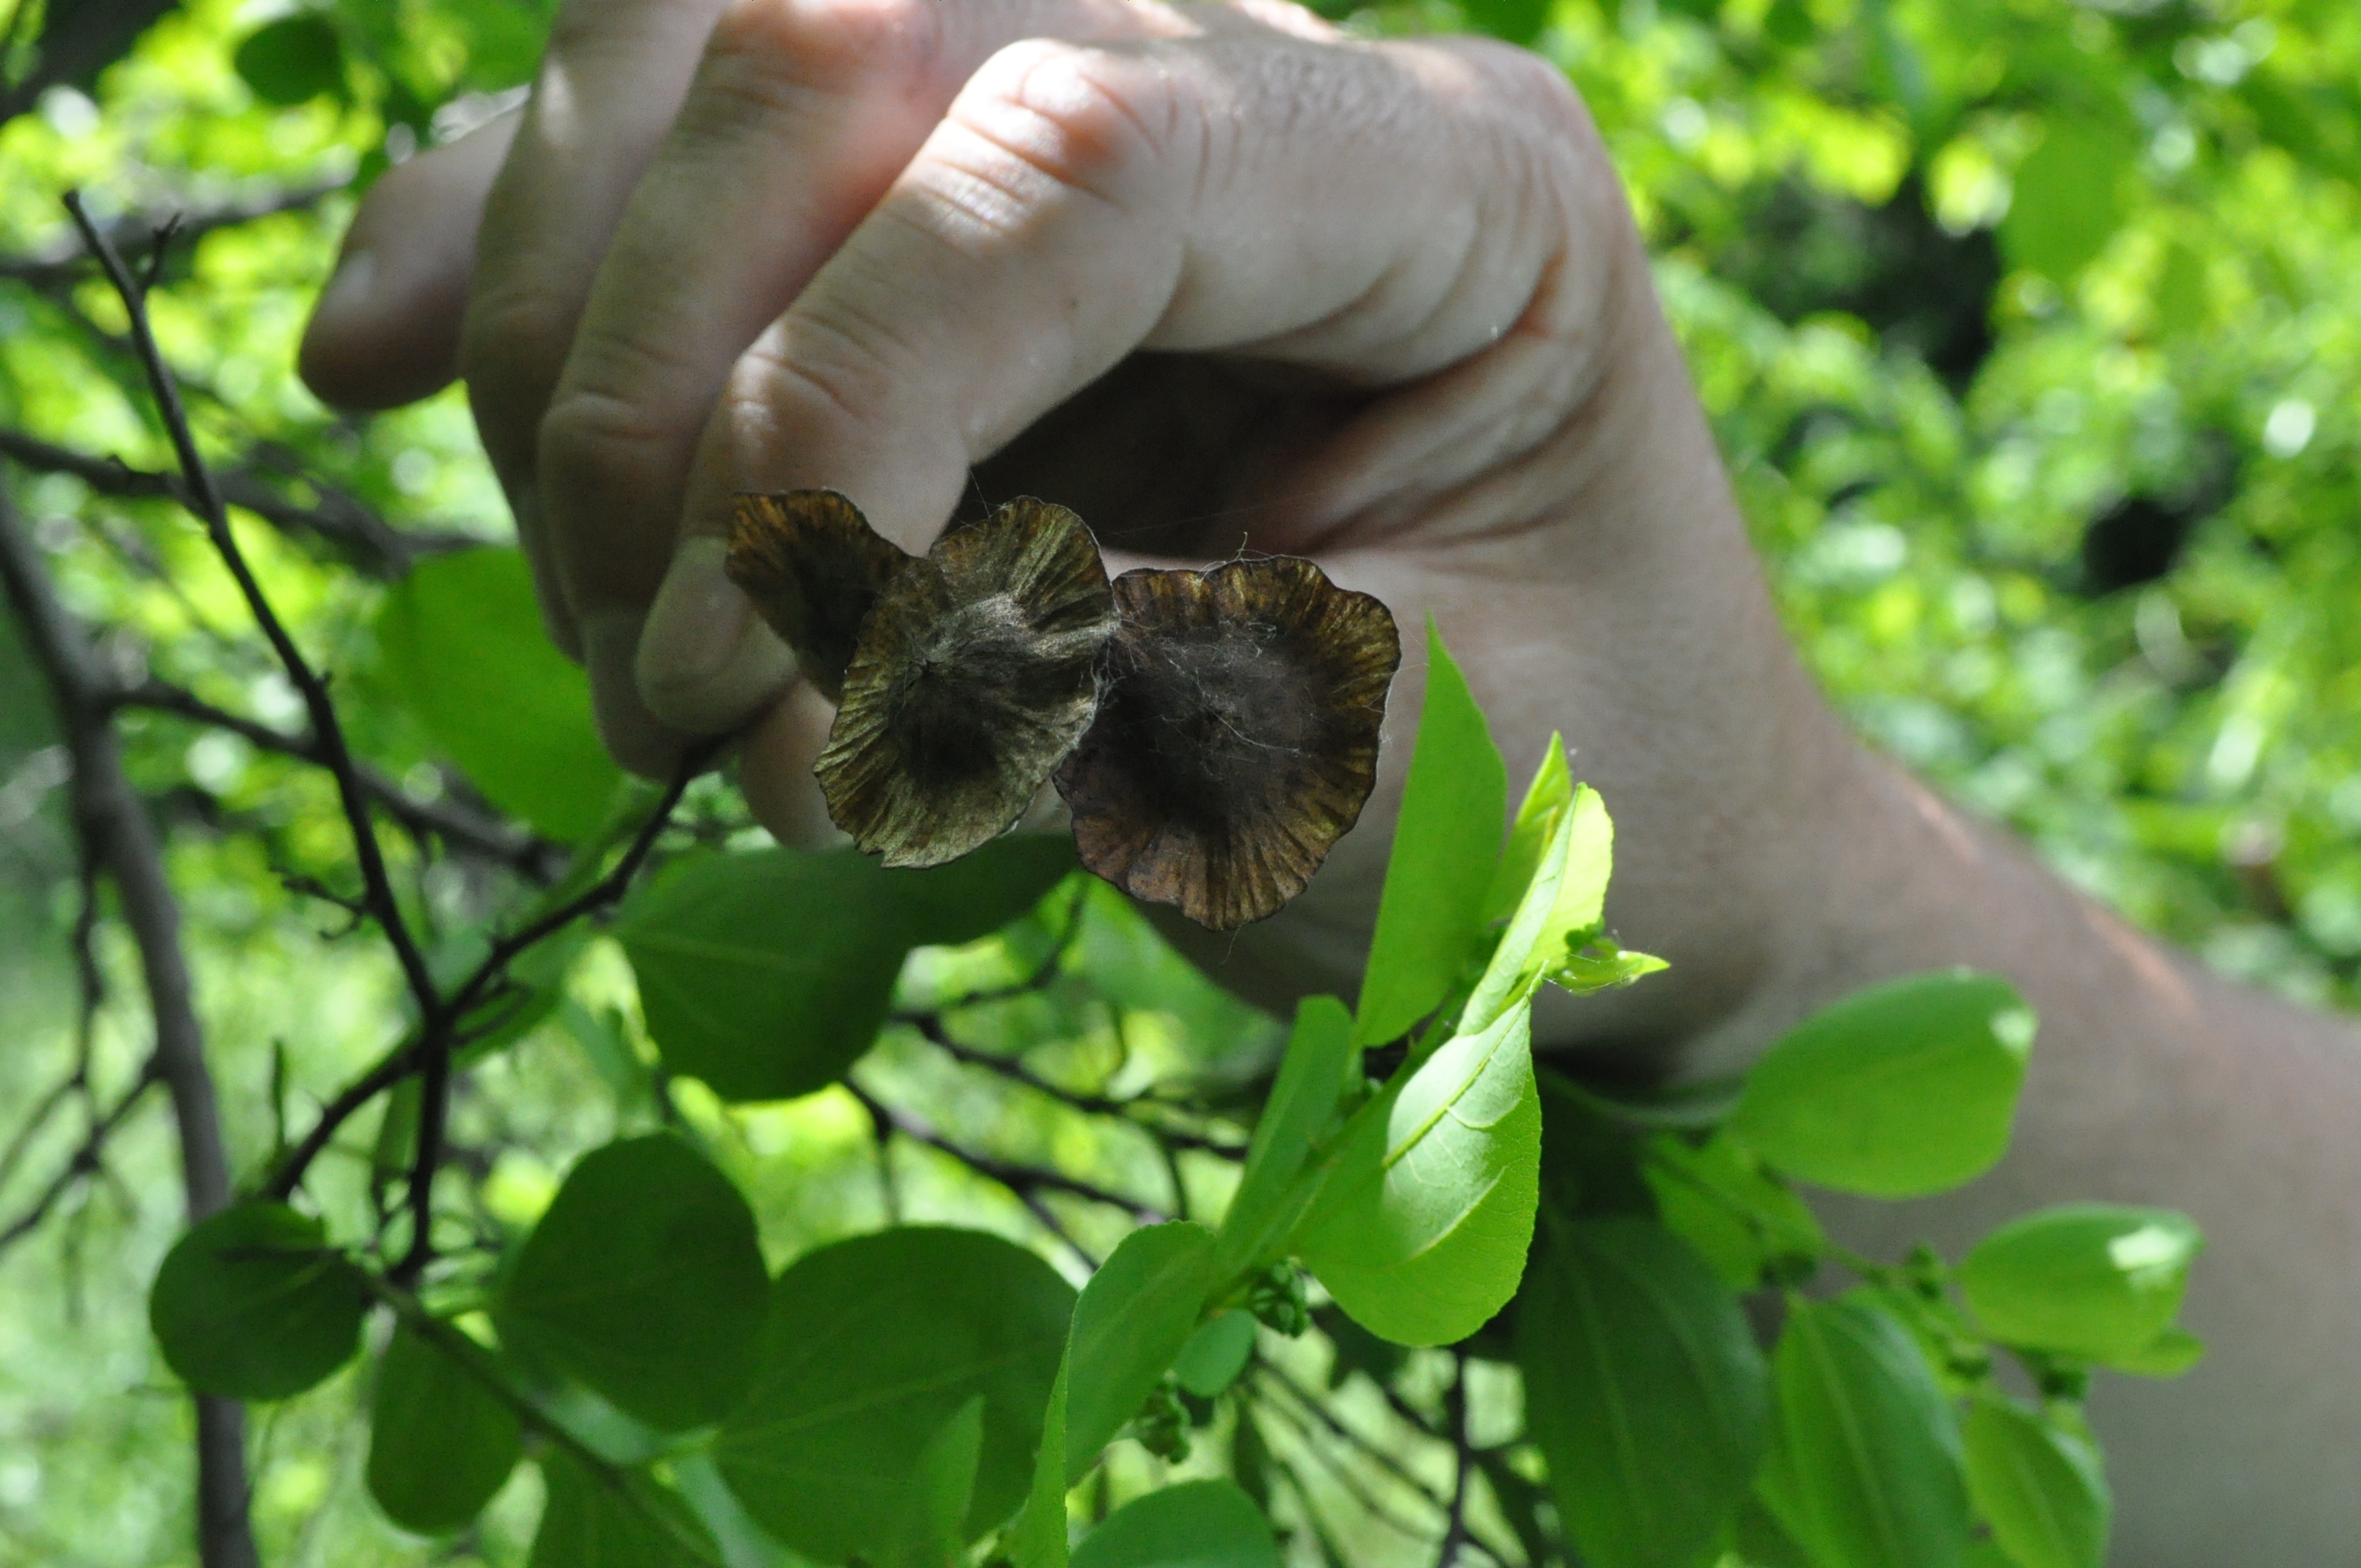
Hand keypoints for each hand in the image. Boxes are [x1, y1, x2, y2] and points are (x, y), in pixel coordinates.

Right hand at [300, 0, 1856, 1054]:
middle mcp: (1266, 88)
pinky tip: (376, 368)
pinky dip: (502, 272)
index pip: (1077, 157)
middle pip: (842, 44)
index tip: (771, 676)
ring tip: (659, 680)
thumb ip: (1119, 678)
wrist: (1609, 821)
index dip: (851, 391)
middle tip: (687, 695)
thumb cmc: (1568, 801)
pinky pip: (670, 178)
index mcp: (1454, 188)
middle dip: (678, 381)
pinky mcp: (948, 243)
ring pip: (703, 81)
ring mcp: (1088, 133)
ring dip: (587, 376)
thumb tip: (797, 623)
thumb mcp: (1399, 780)